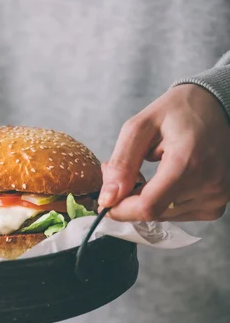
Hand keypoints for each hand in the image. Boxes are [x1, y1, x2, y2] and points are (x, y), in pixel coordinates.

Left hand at [99, 84, 229, 221]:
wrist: (214, 107)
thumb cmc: (176, 112)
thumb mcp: (139, 128)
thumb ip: (121, 164)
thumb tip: (107, 199)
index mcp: (188, 162)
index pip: (148, 206)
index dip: (120, 209)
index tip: (105, 200)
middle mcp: (209, 183)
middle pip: (154, 212)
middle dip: (130, 198)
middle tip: (127, 171)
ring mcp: (217, 196)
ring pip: (164, 215)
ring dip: (148, 199)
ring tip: (152, 170)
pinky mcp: (217, 204)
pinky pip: (177, 214)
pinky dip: (165, 201)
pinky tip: (168, 179)